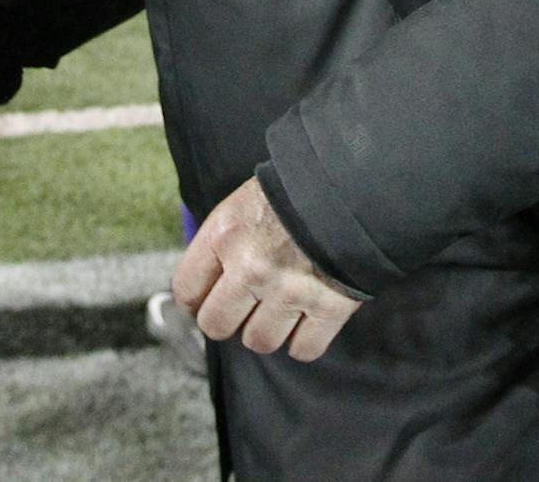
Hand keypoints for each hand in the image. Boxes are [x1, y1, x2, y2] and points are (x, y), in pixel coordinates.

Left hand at [173, 177, 363, 362]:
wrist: (351, 188)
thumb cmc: (291, 195)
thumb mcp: (241, 205)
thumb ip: (220, 245)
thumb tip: (205, 286)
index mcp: (225, 236)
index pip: (186, 291)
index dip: (196, 299)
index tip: (208, 299)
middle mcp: (251, 268)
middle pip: (216, 325)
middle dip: (228, 320)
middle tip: (243, 307)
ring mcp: (290, 292)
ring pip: (259, 342)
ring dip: (267, 330)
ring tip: (279, 308)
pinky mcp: (328, 308)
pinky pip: (304, 349)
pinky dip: (304, 341)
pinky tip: (305, 319)